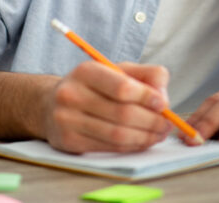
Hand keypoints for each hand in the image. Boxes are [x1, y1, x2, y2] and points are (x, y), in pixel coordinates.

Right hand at [43, 61, 172, 153]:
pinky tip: (142, 141)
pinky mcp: (68, 141)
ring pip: (117, 134)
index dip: (147, 97)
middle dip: (152, 121)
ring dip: (145, 137)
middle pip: (122, 113)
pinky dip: (131, 146)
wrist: (51, 104)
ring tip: (159, 134)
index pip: (122, 87)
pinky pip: (109, 147)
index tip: (163, 104)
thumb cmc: (94, 86)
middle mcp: (72, 94)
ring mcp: (67, 120)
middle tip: (167, 124)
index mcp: (86, 71)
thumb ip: (146, 75)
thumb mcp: (117, 71)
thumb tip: (163, 98)